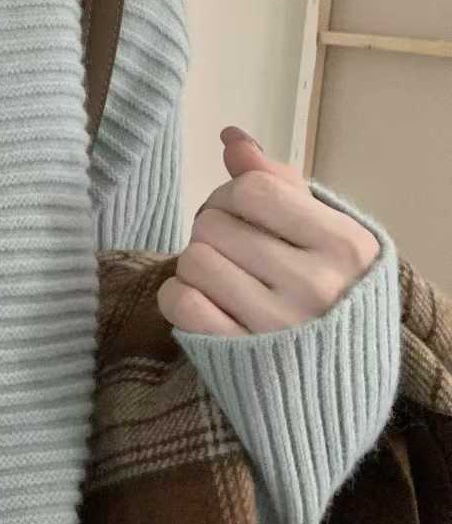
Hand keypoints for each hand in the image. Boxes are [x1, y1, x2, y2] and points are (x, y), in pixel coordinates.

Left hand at [156, 126, 379, 336]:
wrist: (338, 385)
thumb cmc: (331, 296)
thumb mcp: (326, 234)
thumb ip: (278, 184)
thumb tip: (231, 138)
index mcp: (344, 245)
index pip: (251, 190)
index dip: (231, 195)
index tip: (241, 215)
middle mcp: (315, 285)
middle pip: (213, 223)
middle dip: (212, 230)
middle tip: (231, 251)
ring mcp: (276, 325)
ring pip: (192, 260)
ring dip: (195, 264)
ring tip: (221, 277)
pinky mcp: (239, 358)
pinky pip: (180, 302)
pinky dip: (178, 296)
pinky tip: (202, 301)